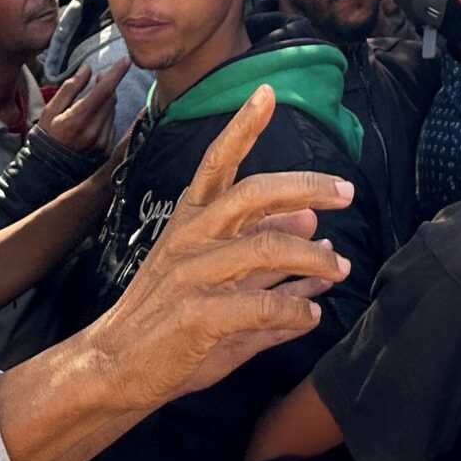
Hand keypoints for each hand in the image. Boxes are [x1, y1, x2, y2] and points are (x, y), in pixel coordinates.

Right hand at [38, 59, 129, 156]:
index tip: (126, 60)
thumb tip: (88, 68)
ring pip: (112, 110)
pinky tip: (92, 121)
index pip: (104, 91)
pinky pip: (112, 123)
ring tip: (89, 106)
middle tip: (97, 79)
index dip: (116, 74)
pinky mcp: (107, 149)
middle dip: (107, 85)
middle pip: (111, 99)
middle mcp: (94, 131)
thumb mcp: (51, 109)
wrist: (48, 168)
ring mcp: (102, 142)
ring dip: (106, 102)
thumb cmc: (48, 134)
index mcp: (78, 119)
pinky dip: (106, 116)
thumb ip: (70, 88)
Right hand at [85, 86, 353, 405]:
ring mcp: (191, 275)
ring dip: (313, 258)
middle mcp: (190, 238)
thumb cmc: (169, 320)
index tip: (266, 92)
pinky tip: (312, 315)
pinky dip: (297, 310)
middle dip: (305, 187)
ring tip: (340, 268)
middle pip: (251, 194)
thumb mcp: (220, 278)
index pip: (217, 163)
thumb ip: (268, 254)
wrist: (113, 368)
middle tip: (346, 191)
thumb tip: (315, 224)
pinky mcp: (197, 317)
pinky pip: (263, 306)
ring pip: (265, 249)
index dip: (242, 127)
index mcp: (190, 220)